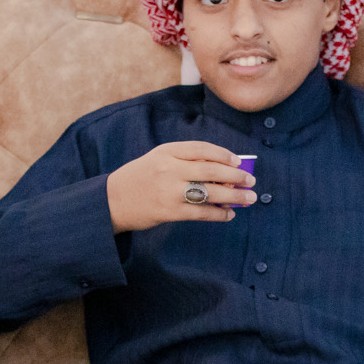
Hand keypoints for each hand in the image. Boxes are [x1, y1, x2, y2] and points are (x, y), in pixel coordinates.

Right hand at [105, 141, 255, 233]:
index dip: (223, 155)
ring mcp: (170, 190)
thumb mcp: (158, 160)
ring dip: (233, 196)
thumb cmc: (140, 178)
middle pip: (210, 170)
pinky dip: (218, 214)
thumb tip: (222, 172)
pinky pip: (201, 212)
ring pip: (210, 192)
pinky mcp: (170, 211)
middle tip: (250, 180)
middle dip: (235, 176)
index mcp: (167, 151)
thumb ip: (185, 161)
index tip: (238, 162)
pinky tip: (229, 214)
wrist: (112, 200)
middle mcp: (169, 168)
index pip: (202, 149)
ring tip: (248, 198)